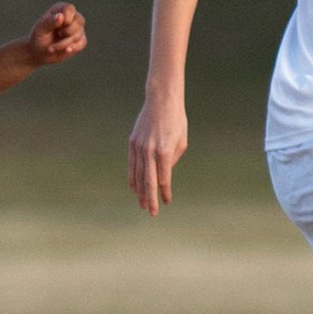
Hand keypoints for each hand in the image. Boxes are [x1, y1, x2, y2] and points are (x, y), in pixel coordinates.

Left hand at [26, 3, 86, 65]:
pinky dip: (73, 48)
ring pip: (79, 34)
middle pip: (79, 20)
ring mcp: (77, 28)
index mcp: (59, 9)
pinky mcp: (80, 39)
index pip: (70, 9)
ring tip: (52, 48)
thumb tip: (61, 16)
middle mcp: (71, 16)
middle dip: (68, 32)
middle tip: (56, 37)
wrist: (39, 53)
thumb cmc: (38, 38)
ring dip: (65, 43)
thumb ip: (49, 22)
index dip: (67, 18)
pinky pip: (82, 43)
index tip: (58, 28)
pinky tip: (66, 50)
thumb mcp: (40, 30)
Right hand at [128, 94, 186, 216]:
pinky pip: (131, 165)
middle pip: (148, 181)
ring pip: (138, 175)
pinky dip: (132, 178)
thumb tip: (164, 176)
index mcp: (164, 152)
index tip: (167, 202)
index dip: (165, 192)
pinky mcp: (132, 143)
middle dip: (150, 199)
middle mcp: (149, 151)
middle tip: (152, 213)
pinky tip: (134, 188)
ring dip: (140, 191)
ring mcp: (139, 147)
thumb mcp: (181, 141)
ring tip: (142, 204)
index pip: (164, 179)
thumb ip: (172, 160)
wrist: (161, 100)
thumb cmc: (176, 121)